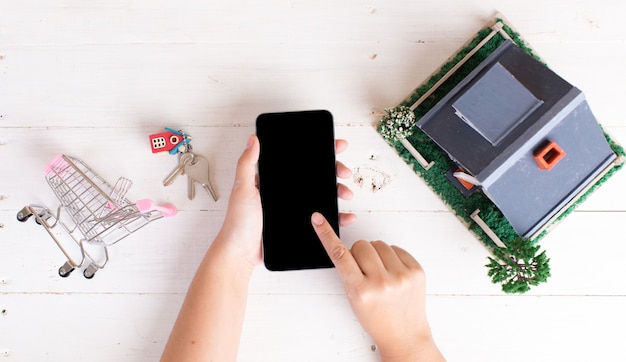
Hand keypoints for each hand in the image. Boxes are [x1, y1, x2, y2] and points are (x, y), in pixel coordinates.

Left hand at [215, 135, 356, 271]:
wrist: (241, 253)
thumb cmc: (238, 222)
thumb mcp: (242, 188)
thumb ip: (247, 164)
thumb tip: (253, 139)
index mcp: (273, 179)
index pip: (299, 161)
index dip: (318, 152)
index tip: (334, 147)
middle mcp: (285, 192)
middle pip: (315, 176)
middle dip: (334, 171)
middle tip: (344, 171)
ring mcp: (293, 208)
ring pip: (321, 195)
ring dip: (337, 191)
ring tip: (346, 193)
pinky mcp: (298, 224)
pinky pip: (320, 218)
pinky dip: (335, 216)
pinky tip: (345, 215)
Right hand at [311, 212, 443, 361]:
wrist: (404, 334)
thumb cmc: (376, 318)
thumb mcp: (353, 298)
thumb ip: (349, 272)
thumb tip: (351, 247)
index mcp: (360, 291)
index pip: (339, 255)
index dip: (326, 234)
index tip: (318, 219)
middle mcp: (381, 282)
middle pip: (361, 245)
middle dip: (360, 254)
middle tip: (365, 271)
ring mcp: (401, 276)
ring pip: (379, 244)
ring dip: (377, 255)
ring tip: (381, 274)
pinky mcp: (416, 271)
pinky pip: (397, 248)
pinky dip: (392, 257)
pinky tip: (393, 273)